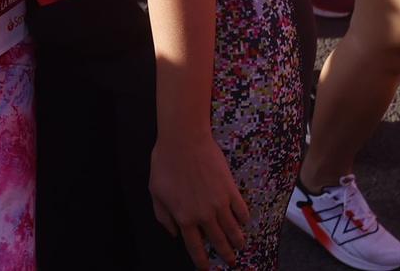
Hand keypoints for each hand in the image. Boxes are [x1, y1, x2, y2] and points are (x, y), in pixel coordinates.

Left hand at [149, 132, 249, 269]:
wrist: (183, 141)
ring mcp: (219, 203)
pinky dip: (244, 218)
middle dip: (226, 254)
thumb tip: (173, 233)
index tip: (206, 268)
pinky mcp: (230, 189)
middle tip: (231, 261)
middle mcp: (204, 215)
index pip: (195, 247)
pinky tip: (244, 221)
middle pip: (218, 241)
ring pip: (233, 229)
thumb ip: (163, 216)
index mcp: (184, 218)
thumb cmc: (165, 163)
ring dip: (238, 240)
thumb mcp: (155, 192)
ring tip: (241, 246)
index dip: (202, 261)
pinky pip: (241, 210)